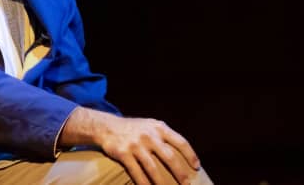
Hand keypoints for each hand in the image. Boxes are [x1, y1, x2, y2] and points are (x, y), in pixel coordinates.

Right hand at [60, 108, 200, 184]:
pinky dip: (144, 183)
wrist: (106, 126)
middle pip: (170, 157)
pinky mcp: (124, 154)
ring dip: (163, 183)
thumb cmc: (133, 129)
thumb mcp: (150, 125)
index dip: (190, 155)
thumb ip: (164, 136)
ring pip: (153, 168)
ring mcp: (136, 145)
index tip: (196, 167)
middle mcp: (149, 136)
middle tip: (187, 184)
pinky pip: (136, 173)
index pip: (180, 142)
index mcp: (158, 128)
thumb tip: (184, 154)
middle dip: (180, 173)